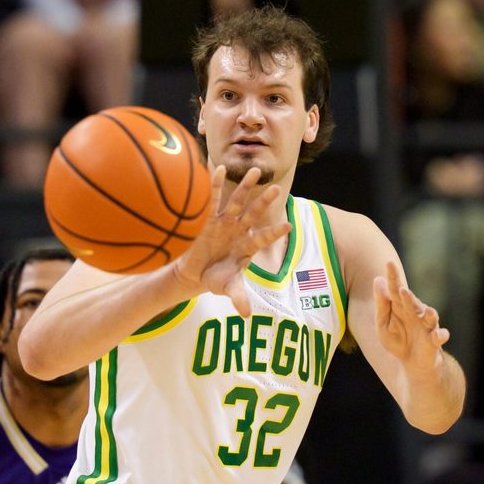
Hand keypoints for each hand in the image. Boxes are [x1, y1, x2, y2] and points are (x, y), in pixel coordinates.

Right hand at [172, 165, 290, 316]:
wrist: (194, 274)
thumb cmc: (215, 279)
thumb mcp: (227, 288)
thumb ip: (238, 297)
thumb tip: (247, 315)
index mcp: (247, 246)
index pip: (264, 238)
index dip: (275, 233)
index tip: (289, 226)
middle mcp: (238, 231)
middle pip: (254, 213)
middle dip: (264, 202)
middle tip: (277, 188)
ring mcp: (224, 223)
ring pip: (237, 202)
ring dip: (245, 187)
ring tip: (254, 171)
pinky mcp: (207, 219)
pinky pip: (211, 199)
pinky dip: (214, 185)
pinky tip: (218, 168)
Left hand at [373, 261, 449, 371]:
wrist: (411, 363)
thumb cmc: (397, 339)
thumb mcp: (382, 323)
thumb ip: (381, 304)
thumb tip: (378, 279)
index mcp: (401, 307)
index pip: (395, 289)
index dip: (393, 277)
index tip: (388, 263)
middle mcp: (416, 313)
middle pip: (412, 302)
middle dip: (408, 296)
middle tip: (402, 290)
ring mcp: (426, 326)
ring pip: (430, 317)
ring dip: (430, 314)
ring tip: (428, 311)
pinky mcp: (434, 341)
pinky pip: (439, 337)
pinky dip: (441, 335)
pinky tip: (441, 335)